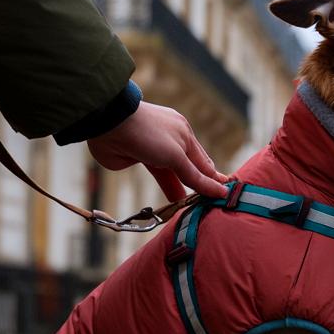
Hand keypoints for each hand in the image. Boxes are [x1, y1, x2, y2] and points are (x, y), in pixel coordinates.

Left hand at [87, 101, 229, 200]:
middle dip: (199, 186)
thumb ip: (196, 176)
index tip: (225, 197)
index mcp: (185, 134)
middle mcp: (173, 141)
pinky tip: (175, 202)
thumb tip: (220, 191)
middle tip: (210, 207)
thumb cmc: (148, 134)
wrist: (108, 124)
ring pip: (174, 174)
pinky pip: (158, 175)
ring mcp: (155, 149)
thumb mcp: (176, 156)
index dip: (214, 180)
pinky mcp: (139, 158)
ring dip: (183, 190)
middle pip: (190, 169)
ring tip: (194, 209)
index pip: (204, 163)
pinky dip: (168, 187)